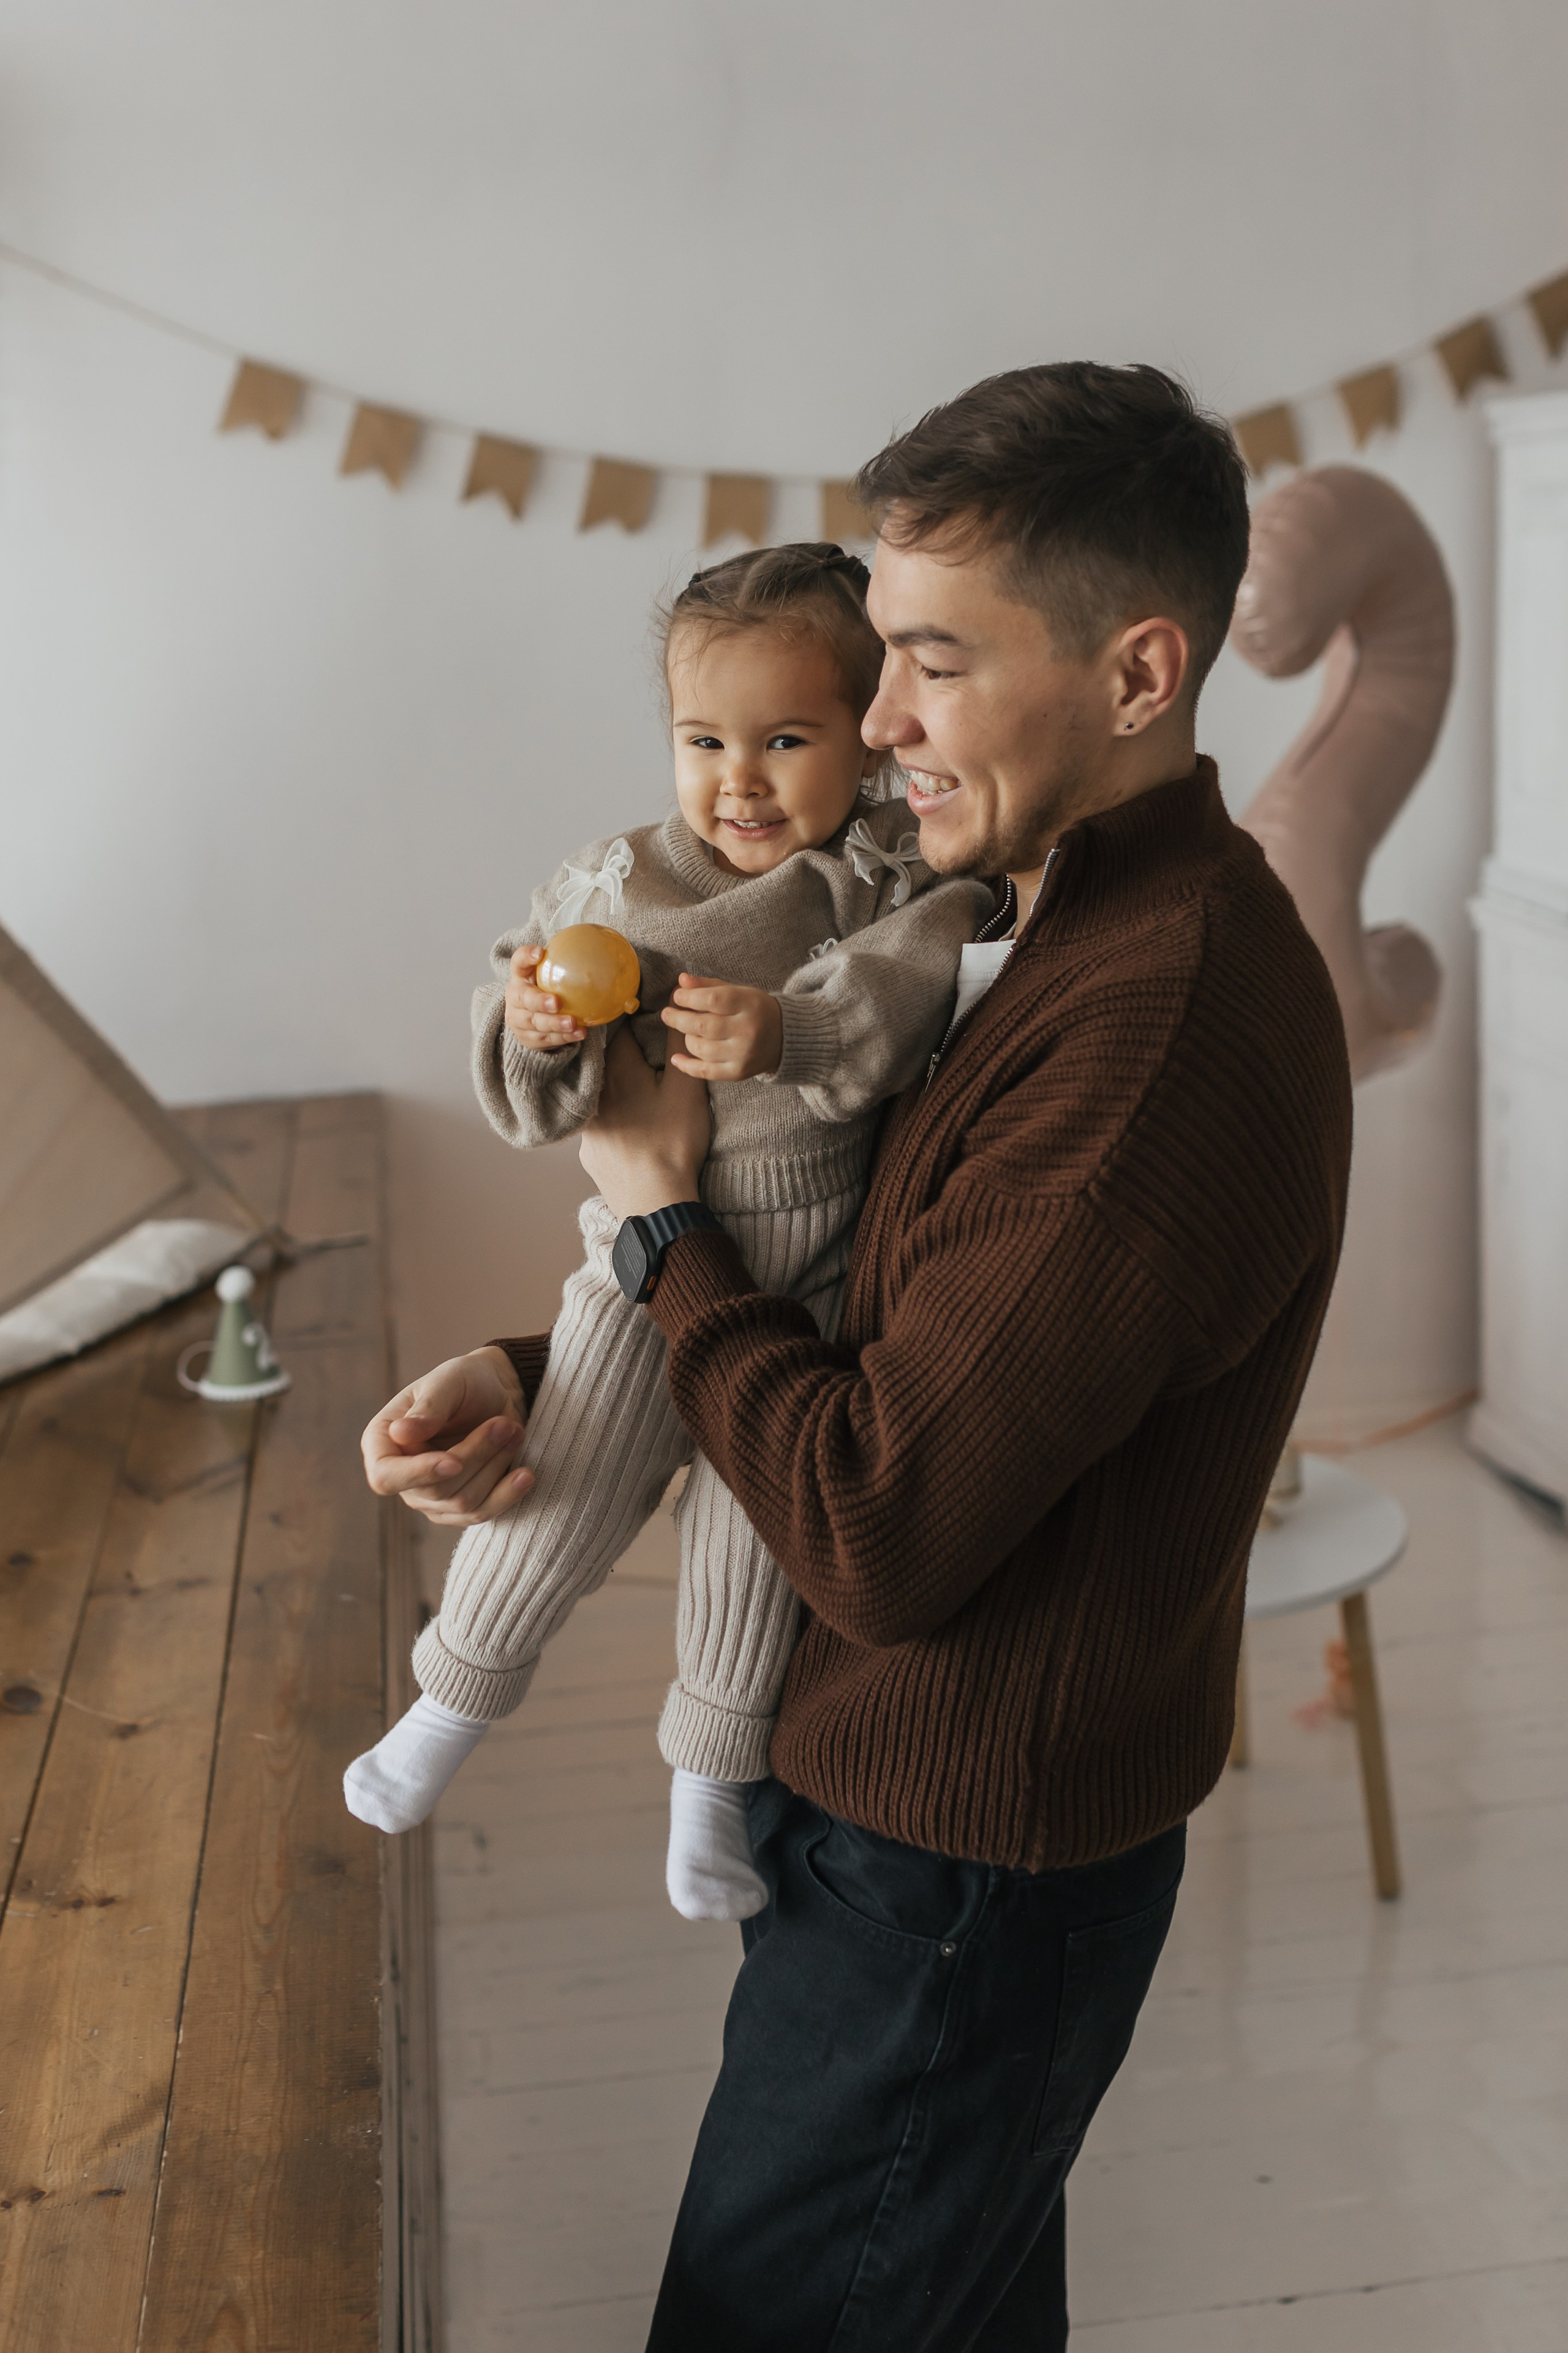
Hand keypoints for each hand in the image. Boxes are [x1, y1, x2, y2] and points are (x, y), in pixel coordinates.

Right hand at [361, 1345, 534, 1526]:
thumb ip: (428, 1408)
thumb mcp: (449, 1382)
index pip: (386, 1476)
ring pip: (462, 1503)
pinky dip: (506, 1494)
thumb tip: (399, 1434)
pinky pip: (481, 1514)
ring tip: (514, 1431)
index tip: (454, 1461)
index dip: (418, 1474)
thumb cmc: (467, 1381)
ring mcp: (429, 1497)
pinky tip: (526, 1474)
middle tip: (505, 1424)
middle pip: (435, 1490)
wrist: (498, 1392)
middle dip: (476, 1456)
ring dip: (495, 1467)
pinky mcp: (458, 1508)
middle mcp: (402, 1475)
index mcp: (383, 1441)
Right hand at [505, 944, 585, 1051]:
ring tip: (573, 1023)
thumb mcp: (553, 976)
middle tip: (556, 1002)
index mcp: (520, 976)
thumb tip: (611, 953)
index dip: (527, 956)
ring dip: (555, 1023)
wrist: (531, 1020)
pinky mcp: (527, 1038)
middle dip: (539, 1001)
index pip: (519, 962)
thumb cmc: (547, 990)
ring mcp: (518, 1019)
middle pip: (524, 999)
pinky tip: (579, 1033)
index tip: (540, 953)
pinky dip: (563, 1037)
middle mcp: (515, 997)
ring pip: (535, 1022)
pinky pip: (546, 1039)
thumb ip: (570, 965)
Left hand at [579, 1025, 711, 1217]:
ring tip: (636, 1091)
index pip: (618, 1030)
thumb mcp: (685, 1089)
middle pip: (605, 1061)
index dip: (632, 1019)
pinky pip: (596, 1123)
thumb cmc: (675, 1142)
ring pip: (598, 1092)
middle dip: (621, 1052)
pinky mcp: (588, 1151)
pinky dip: (609, 1117)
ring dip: (612, 1086)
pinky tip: (627, 1126)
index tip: (642, 1015)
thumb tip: (672, 1006)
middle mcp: (595, 1093)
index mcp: (618, 1071)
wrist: (656, 1203)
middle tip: (643, 1052)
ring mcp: (587, 1124)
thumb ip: (678, 1045)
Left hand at [662, 974, 783, 1080]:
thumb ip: (709, 985)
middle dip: (679, 1019)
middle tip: (667, 1014)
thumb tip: (681, 980)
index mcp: (749, 1004)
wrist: (786, 1037)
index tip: (678, 997)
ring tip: (686, 1031)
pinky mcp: (739, 1072)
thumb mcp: (738, 991)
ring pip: (701, 1048)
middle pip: (703, 1025)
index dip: (689, 998)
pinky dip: (687, 1066)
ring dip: (687, 1039)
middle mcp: (748, 1030)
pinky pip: (706, 1072)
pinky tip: (676, 1059)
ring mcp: (743, 1054)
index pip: (713, 1000)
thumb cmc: (755, 1010)